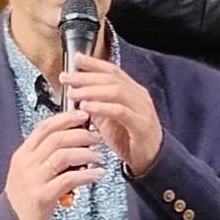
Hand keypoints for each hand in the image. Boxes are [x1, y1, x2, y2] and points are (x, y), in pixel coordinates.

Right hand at [4, 107, 104, 219]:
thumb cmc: (26, 196)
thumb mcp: (30, 171)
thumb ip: (45, 155)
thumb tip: (73, 139)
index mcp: (23, 154)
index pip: (44, 128)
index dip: (65, 118)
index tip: (83, 115)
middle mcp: (26, 163)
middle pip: (56, 138)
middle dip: (81, 134)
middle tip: (97, 137)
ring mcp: (33, 180)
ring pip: (63, 156)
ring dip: (86, 153)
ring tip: (99, 157)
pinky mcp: (42, 196)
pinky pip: (69, 180)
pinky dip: (87, 174)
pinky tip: (97, 174)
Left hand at [60, 52, 163, 175]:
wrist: (152, 161)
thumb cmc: (130, 140)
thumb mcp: (109, 120)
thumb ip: (96, 105)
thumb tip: (77, 93)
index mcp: (132, 91)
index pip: (112, 70)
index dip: (93, 63)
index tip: (76, 59)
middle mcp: (139, 96)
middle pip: (111, 78)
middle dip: (86, 76)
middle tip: (67, 77)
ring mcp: (142, 109)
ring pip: (116, 91)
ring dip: (91, 90)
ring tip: (73, 92)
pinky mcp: (141, 125)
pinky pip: (120, 111)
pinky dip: (101, 107)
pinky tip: (87, 107)